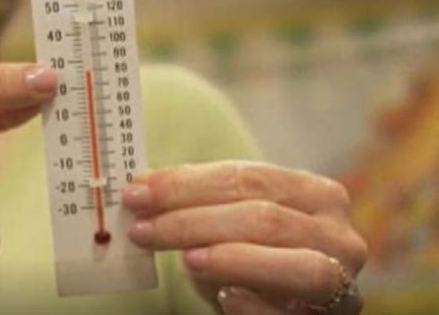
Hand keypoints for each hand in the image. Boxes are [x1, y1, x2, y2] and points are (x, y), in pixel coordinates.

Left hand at [122, 161, 366, 314]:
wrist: (284, 308)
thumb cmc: (252, 258)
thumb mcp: (228, 224)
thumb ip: (196, 204)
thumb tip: (140, 186)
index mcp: (314, 193)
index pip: (247, 177)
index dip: (187, 184)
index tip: (137, 192)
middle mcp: (338, 233)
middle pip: (264, 217)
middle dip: (194, 221)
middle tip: (142, 229)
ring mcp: (343, 283)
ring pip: (297, 265)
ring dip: (234, 258)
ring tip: (186, 260)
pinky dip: (259, 305)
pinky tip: (225, 297)